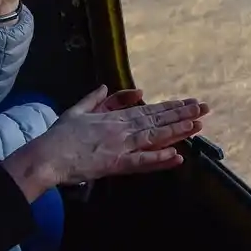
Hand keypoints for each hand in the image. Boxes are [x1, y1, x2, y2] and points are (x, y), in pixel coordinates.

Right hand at [1, 83, 207, 199]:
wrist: (46, 155)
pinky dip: (159, 160)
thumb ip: (95, 98)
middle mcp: (121, 129)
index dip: (170, 107)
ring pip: (154, 136)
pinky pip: (141, 162)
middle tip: (204, 108)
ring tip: (198, 125)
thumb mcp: (77, 110)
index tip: (188, 102)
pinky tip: (176, 157)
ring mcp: (120, 146)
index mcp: (114, 117)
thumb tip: (106, 86)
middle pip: (157, 120)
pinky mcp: (115, 164)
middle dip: (182, 114)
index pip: (148, 110)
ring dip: (178, 131)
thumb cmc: (59, 136)